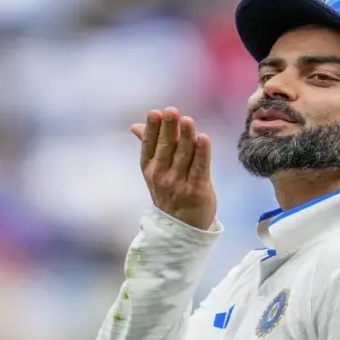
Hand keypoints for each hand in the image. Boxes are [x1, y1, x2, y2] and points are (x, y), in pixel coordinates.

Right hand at [130, 107, 216, 230]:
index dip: (152, 129)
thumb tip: (135, 125)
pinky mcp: (197, 190)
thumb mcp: (155, 170)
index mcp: (149, 168)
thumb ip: (149, 145)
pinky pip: (200, 169)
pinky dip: (202, 153)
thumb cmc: (170, 192)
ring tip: (188, 121)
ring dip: (186, 137)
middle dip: (169, 129)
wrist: (182, 227)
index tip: (155, 113)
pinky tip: (204, 139)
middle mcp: (161, 176)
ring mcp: (179, 184)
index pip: (149, 145)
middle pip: (166, 148)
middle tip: (172, 111)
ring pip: (184, 155)